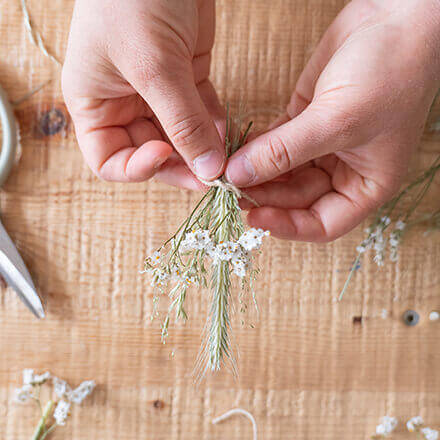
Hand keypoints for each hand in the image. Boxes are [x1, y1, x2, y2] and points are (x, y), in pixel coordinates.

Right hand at [62, 0, 223, 188]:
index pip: (109, 160)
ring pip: (179, 139)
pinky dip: (215, 126)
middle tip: (211, 173)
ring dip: (202, 149)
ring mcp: (156, 92)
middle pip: (151, 154)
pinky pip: (200, 115)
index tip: (164, 156)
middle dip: (180, 165)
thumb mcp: (153, 66)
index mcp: (95, 104)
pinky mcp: (186, 77)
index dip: (136, 168)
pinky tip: (229, 134)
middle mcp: (123, 103)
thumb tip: (209, 168)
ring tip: (225, 155)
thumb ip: (182, 122)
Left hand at [225, 0, 439, 240]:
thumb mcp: (337, 120)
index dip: (289, 226)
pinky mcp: (304, 120)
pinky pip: (275, 144)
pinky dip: (256, 147)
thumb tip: (239, 175)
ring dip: (256, 173)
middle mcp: (343, 171)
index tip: (254, 217)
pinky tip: (236, 147)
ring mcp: (322, 145)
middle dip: (265, 195)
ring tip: (230, 169)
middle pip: (296, 199)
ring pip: (283, 173)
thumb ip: (285, 151)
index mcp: (366, 185)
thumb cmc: (390, 74)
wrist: (397, 17)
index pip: (323, 224)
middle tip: (232, 188)